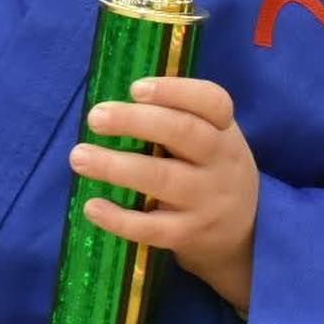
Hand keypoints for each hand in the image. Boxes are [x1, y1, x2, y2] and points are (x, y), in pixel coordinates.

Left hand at [71, 76, 258, 310]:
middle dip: (134, 121)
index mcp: (224, 129)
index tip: (135, 88)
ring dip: (115, 166)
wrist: (244, 235)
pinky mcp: (189, 234)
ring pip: (162, 179)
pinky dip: (119, 219)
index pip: (212, 102)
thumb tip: (112, 102)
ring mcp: (207, 200)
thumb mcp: (211, 138)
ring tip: (79, 156)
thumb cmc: (208, 170)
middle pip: (183, 133)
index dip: (173, 91)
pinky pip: (152, 228)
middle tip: (95, 117)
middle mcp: (220, 161)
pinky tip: (92, 206)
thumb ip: (175, 117)